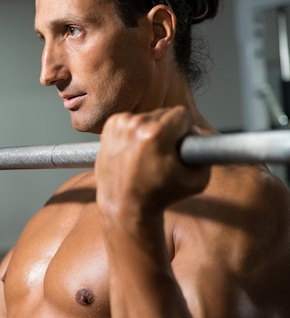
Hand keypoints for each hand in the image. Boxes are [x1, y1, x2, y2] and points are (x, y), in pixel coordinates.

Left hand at [95, 106, 210, 216]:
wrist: (123, 203)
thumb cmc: (158, 195)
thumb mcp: (197, 181)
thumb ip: (208, 153)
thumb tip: (197, 133)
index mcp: (157, 134)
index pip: (182, 114)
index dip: (185, 129)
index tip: (180, 143)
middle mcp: (136, 125)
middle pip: (164, 113)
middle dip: (168, 130)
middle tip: (163, 152)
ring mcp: (121, 125)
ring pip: (147, 116)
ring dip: (150, 130)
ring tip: (147, 153)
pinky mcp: (110, 127)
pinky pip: (131, 120)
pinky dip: (134, 131)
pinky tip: (134, 150)